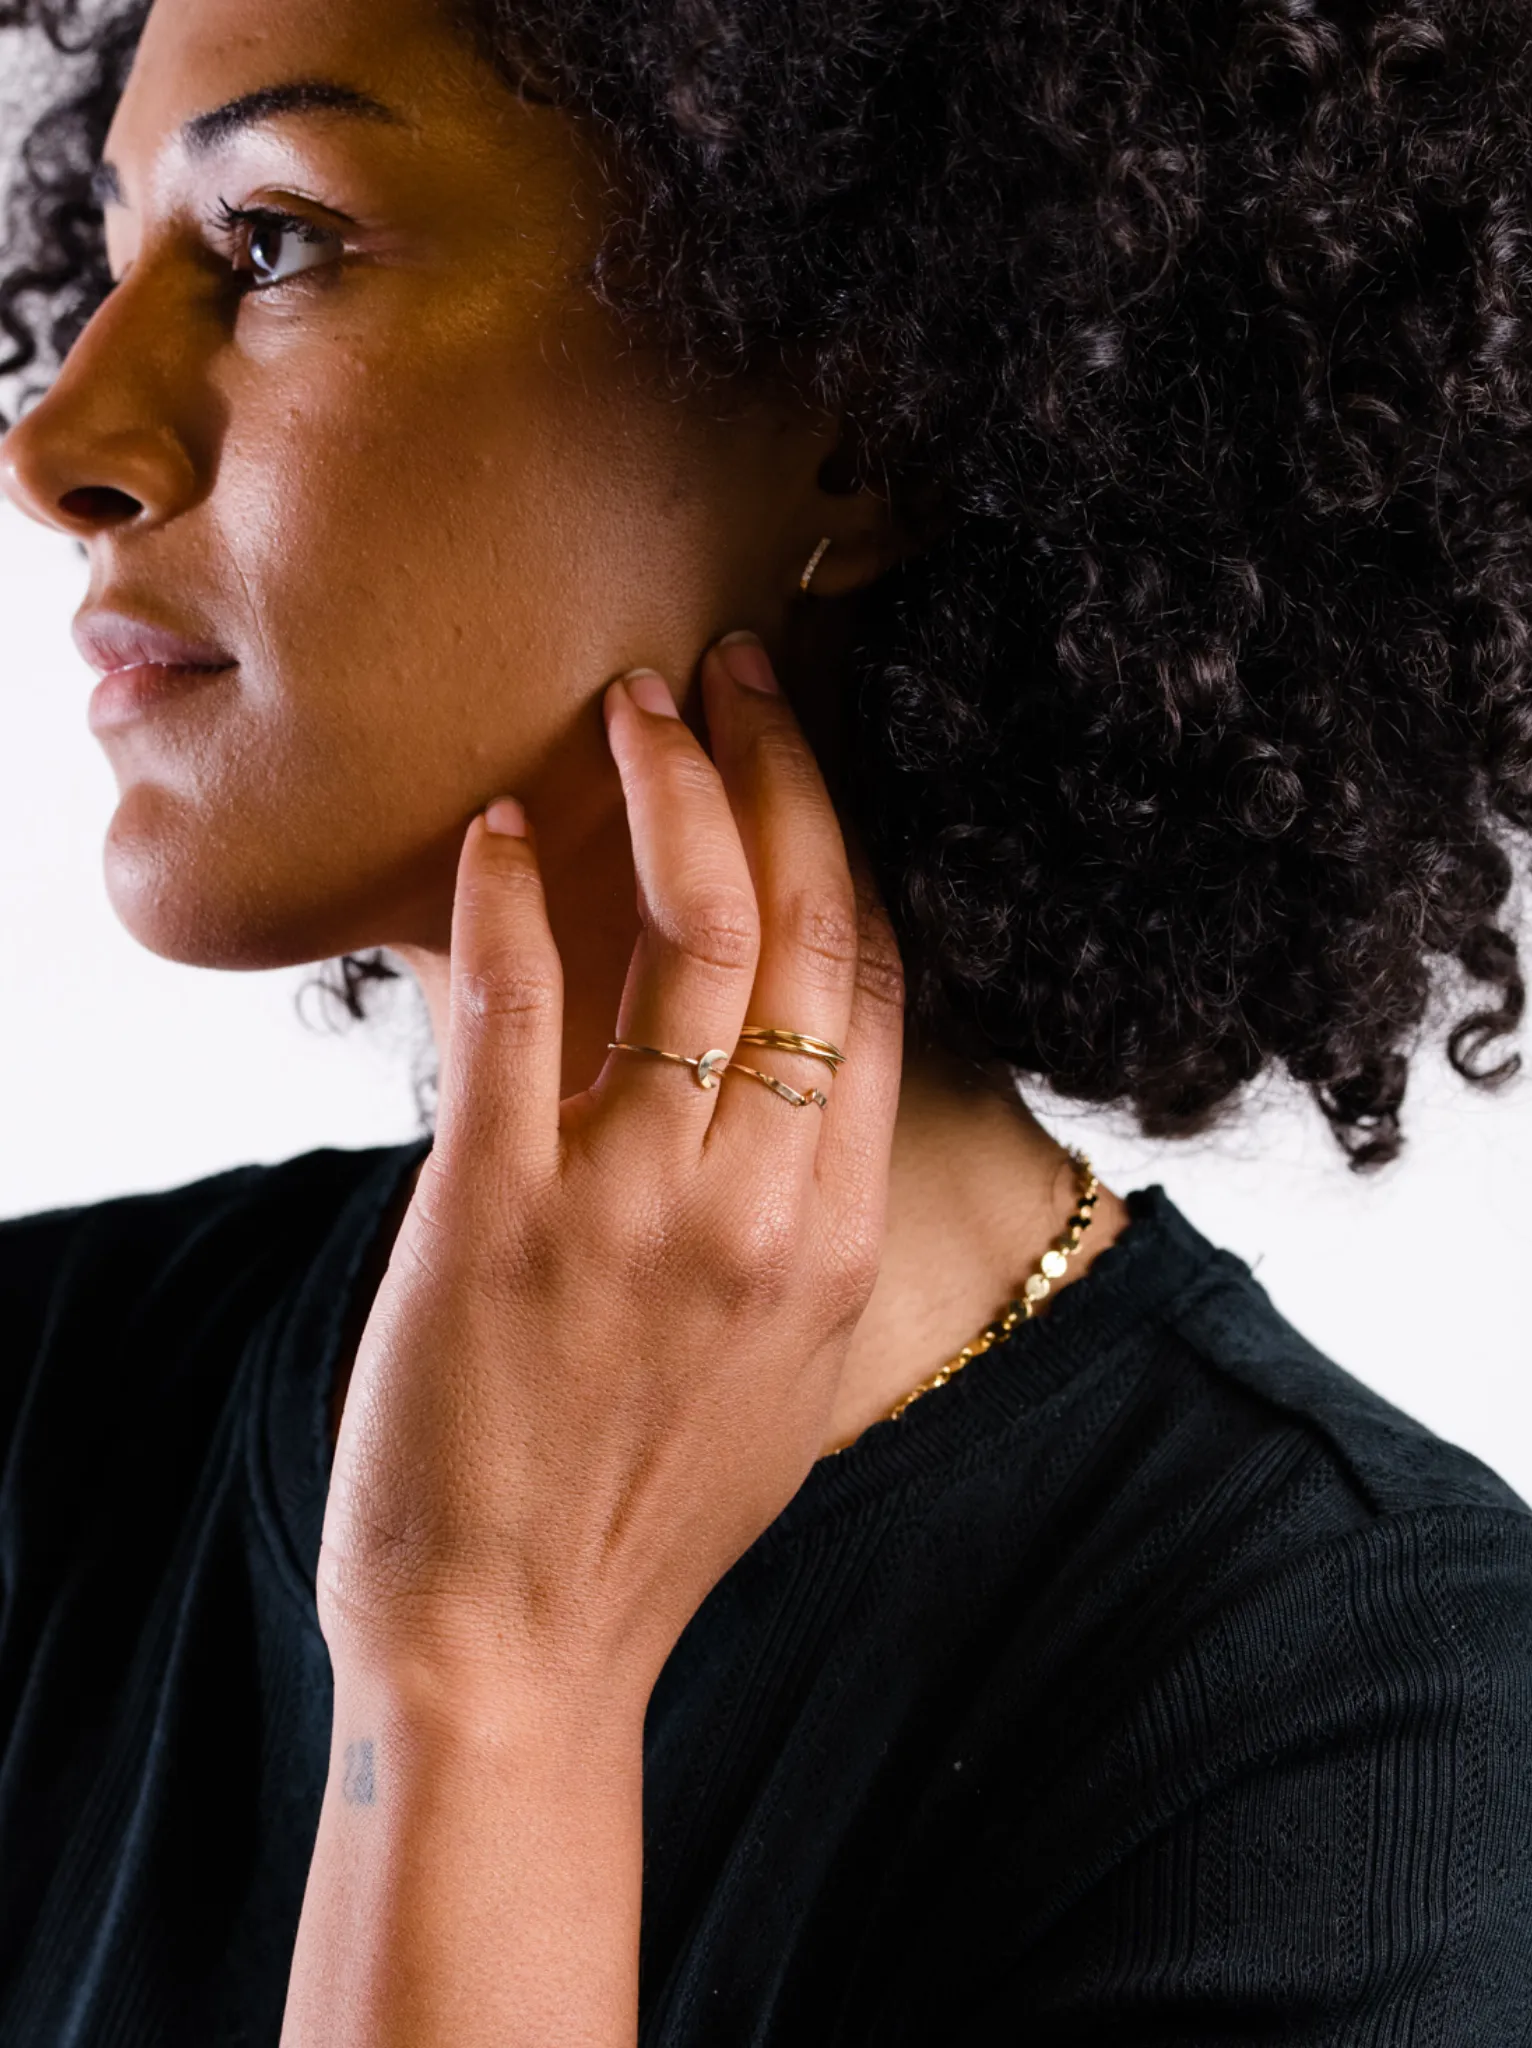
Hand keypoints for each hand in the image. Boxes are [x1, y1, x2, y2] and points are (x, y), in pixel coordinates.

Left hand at [317, 634, 904, 1705]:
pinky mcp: (500, 1216)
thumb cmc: (639, 1517)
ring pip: (693, 944)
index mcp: (834, 1236)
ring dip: (666, 796)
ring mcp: (637, 1208)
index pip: (876, 984)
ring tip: (634, 709)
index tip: (807, 754)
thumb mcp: (774, 1369)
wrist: (515, 1651)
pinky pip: (521, 1015)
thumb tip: (769, 1089)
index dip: (846, 843)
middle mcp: (761, 1206)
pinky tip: (497, 830)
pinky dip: (513, 903)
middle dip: (779, 773)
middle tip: (734, 673)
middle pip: (806, 931)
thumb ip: (790, 1223)